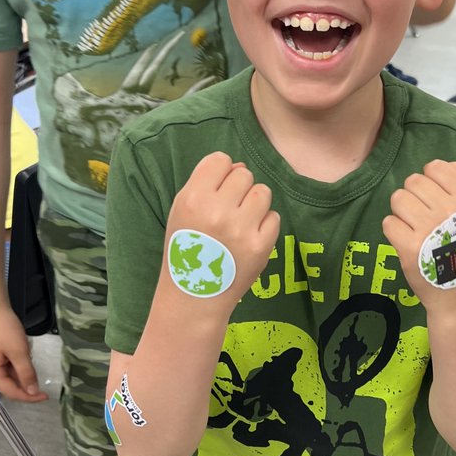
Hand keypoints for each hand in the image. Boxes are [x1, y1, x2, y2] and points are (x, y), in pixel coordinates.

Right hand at [0, 303, 47, 401]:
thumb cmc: (4, 328)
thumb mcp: (18, 351)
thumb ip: (26, 373)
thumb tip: (32, 392)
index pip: (11, 392)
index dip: (29, 396)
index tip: (45, 396)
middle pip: (9, 385)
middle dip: (26, 382)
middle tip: (41, 378)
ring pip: (9, 374)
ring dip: (22, 370)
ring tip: (28, 353)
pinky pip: (6, 365)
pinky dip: (17, 362)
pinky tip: (23, 351)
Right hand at [164, 151, 279, 303]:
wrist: (195, 294)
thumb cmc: (187, 248)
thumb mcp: (182, 210)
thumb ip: (206, 183)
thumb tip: (239, 165)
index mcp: (193, 198)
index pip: (220, 160)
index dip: (221, 173)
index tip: (218, 190)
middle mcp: (217, 211)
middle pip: (244, 174)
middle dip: (239, 189)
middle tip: (229, 210)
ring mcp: (241, 229)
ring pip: (263, 192)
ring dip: (255, 204)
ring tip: (241, 222)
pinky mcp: (260, 246)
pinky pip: (274, 217)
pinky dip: (265, 226)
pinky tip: (249, 238)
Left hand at [383, 160, 455, 311]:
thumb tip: (434, 166)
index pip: (435, 167)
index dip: (430, 182)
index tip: (436, 200)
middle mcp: (450, 210)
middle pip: (413, 181)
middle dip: (414, 197)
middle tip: (424, 218)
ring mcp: (429, 228)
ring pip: (398, 198)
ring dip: (402, 213)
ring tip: (416, 229)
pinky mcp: (409, 247)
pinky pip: (388, 222)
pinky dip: (394, 232)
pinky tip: (408, 243)